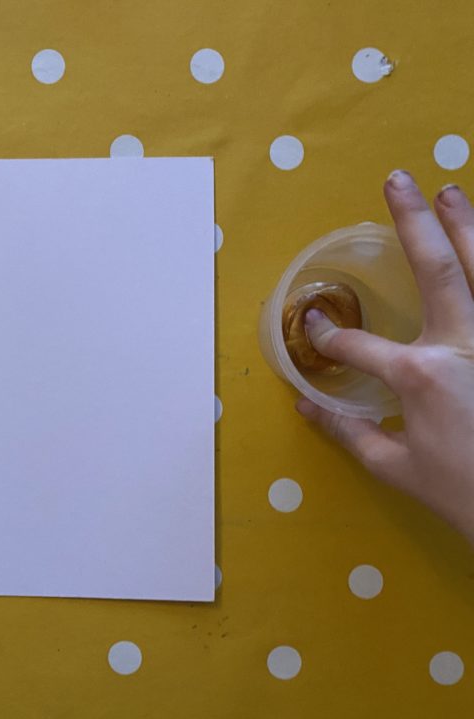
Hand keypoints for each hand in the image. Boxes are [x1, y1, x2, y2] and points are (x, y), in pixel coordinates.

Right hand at [296, 172, 473, 543]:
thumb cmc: (461, 492)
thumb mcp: (394, 467)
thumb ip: (348, 431)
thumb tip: (306, 406)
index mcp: (419, 376)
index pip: (357, 345)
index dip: (327, 334)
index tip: (313, 326)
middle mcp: (463, 347)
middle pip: (436, 269)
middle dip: (413, 222)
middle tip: (399, 181)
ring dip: (466, 227)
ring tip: (450, 192)